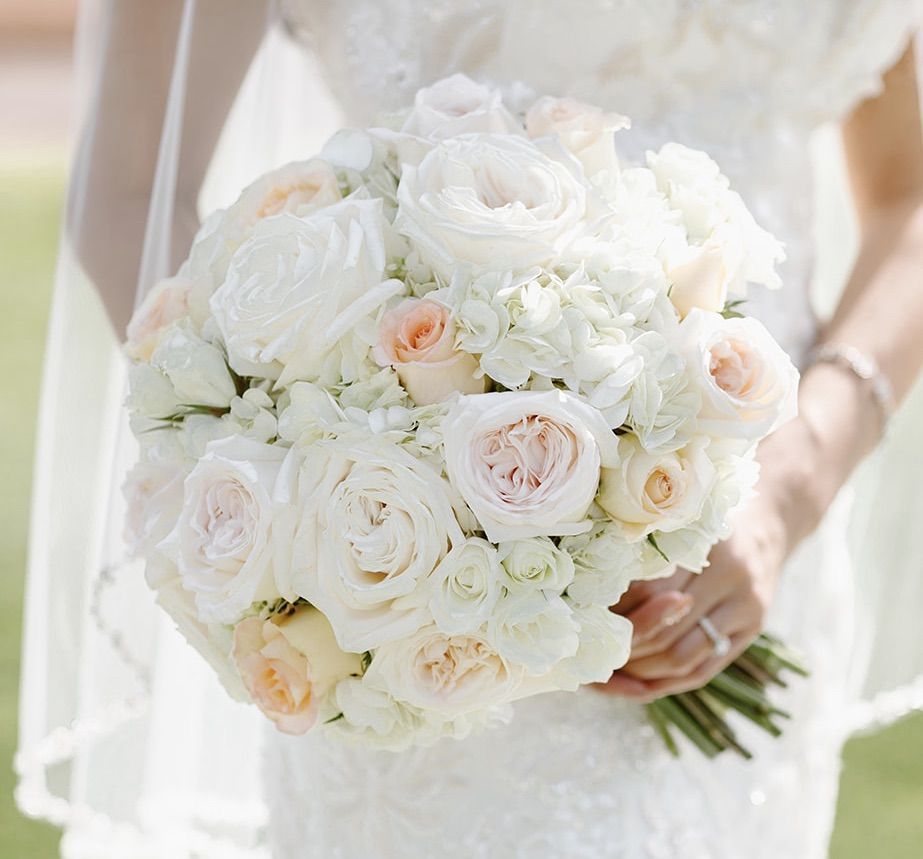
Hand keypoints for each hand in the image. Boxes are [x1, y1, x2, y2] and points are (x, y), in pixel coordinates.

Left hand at [599, 492, 788, 701]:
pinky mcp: (751, 632)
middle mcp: (733, 579)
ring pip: (683, 657)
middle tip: (594, 648)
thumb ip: (645, 550)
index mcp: (707, 545)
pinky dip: (667, 681)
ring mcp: (747, 609)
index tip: (587, 614)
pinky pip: (703, 670)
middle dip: (626, 644)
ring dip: (642, 668)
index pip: (649, 591)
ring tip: (613, 664)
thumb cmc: (705, 522)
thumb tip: (589, 587)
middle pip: (665, 629)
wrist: (768, 525)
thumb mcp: (679, 522)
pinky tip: (640, 679)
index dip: (616, 609)